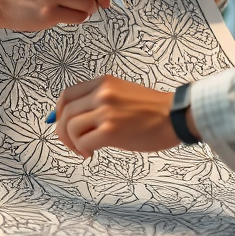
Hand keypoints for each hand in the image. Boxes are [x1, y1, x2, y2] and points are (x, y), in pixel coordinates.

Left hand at [55, 75, 195, 156]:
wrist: (176, 116)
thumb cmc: (153, 109)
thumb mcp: (122, 93)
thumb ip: (99, 101)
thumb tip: (73, 118)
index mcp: (103, 82)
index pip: (67, 95)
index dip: (59, 112)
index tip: (60, 124)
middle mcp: (101, 93)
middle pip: (65, 112)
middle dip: (63, 132)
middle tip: (74, 144)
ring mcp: (106, 111)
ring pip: (71, 127)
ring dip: (74, 143)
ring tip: (86, 149)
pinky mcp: (111, 130)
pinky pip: (83, 141)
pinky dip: (83, 149)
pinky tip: (92, 153)